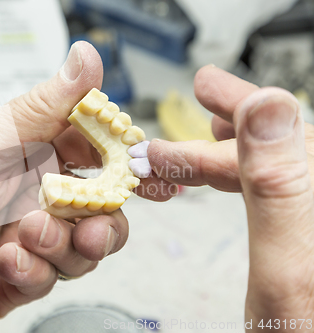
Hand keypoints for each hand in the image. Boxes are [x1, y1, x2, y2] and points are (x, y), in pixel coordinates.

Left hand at [0, 41, 131, 331]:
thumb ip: (41, 109)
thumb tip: (86, 60)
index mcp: (29, 154)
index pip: (94, 154)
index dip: (126, 162)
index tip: (149, 172)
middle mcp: (32, 196)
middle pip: (100, 209)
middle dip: (105, 218)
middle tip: (91, 219)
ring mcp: (24, 239)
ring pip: (81, 249)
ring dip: (66, 245)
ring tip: (30, 234)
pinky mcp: (12, 278)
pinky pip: (47, 279)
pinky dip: (33, 271)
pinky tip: (4, 260)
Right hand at [146, 66, 313, 330]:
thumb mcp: (287, 267)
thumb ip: (279, 185)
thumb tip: (268, 106)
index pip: (291, 134)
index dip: (243, 104)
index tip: (206, 86)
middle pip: (285, 146)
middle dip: (233, 124)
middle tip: (204, 95)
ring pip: (277, 168)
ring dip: (233, 150)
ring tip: (206, 131)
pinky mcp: (310, 240)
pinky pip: (276, 194)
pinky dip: (243, 180)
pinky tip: (227, 175)